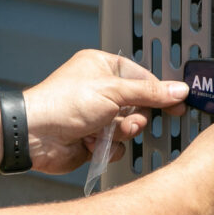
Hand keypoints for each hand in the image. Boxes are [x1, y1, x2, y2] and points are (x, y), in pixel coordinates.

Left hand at [22, 49, 188, 174]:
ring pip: (129, 128)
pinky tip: (89, 142)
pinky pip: (117, 146)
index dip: (158, 90)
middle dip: (132, 117)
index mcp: (101, 66)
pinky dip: (107, 147)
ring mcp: (95, 115)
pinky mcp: (93, 138)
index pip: (142, 76)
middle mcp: (99, 89)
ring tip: (101, 131)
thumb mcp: (113, 91)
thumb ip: (149, 92)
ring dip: (119, 133)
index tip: (177, 102)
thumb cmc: (63, 103)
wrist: (35, 135)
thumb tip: (178, 90)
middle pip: (138, 105)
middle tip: (122, 118)